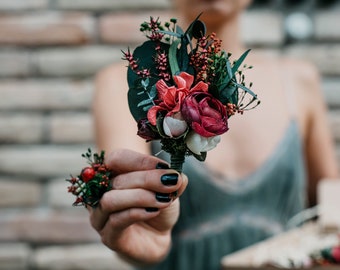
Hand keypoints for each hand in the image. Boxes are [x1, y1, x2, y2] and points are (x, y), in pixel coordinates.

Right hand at [87, 149, 187, 263]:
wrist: (157, 237)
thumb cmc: (156, 207)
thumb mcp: (167, 189)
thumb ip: (170, 180)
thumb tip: (178, 175)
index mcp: (111, 174)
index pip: (116, 159)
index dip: (140, 161)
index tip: (165, 166)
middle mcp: (99, 193)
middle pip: (117, 179)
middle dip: (148, 179)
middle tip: (171, 182)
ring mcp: (100, 216)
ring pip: (111, 200)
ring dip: (141, 197)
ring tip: (164, 199)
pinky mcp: (108, 236)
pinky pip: (117, 220)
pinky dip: (138, 213)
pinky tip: (155, 211)